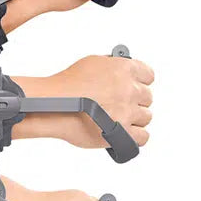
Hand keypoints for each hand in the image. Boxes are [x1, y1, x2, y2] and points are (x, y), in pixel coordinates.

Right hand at [14, 54, 153, 147]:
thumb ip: (111, 67)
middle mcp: (130, 90)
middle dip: (134, 101)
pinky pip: (142, 137)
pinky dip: (134, 137)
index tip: (134, 86)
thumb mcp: (92, 63)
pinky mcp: (123, 133)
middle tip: (119, 105)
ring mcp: (128, 112)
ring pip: (146, 117)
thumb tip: (117, 70)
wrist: (52, 106)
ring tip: (117, 120)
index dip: (139, 82)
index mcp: (124, 69)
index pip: (148, 75)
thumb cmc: (65, 86)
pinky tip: (124, 133)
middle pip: (146, 98)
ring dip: (134, 119)